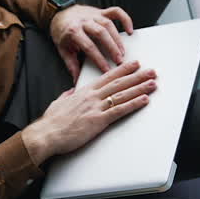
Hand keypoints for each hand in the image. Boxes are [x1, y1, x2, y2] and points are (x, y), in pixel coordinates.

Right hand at [21, 60, 156, 164]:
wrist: (47, 134)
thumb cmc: (51, 122)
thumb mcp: (58, 103)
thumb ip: (66, 97)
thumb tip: (70, 93)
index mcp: (84, 92)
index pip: (107, 77)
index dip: (123, 70)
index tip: (134, 64)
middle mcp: (92, 96)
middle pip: (119, 83)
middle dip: (137, 76)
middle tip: (151, 71)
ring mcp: (96, 107)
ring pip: (122, 94)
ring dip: (140, 88)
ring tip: (153, 83)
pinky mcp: (98, 120)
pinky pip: (120, 110)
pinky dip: (133, 104)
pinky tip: (144, 100)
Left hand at [49, 4, 134, 81]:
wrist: (60, 13)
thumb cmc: (62, 32)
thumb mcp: (63, 49)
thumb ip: (71, 64)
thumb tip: (76, 81)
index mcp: (73, 31)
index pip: (88, 46)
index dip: (99, 59)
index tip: (107, 70)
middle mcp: (84, 21)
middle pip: (101, 33)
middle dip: (112, 48)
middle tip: (120, 61)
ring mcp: (93, 14)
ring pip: (109, 24)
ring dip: (117, 39)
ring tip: (123, 52)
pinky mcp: (101, 11)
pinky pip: (116, 12)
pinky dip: (125, 19)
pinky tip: (130, 30)